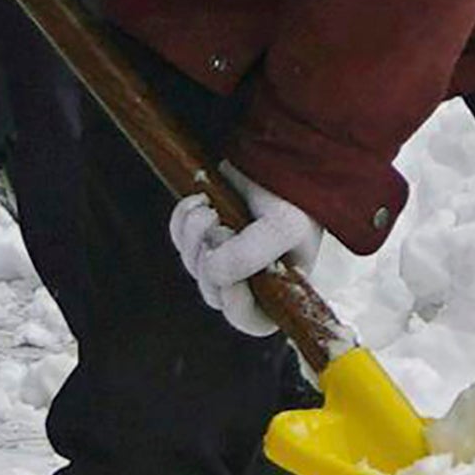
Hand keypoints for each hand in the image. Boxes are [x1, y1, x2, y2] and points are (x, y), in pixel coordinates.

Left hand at [168, 184, 322, 339]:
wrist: (283, 153)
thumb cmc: (295, 195)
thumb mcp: (283, 228)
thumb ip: (248, 258)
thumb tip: (211, 273)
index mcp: (281, 284)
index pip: (253, 320)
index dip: (236, 307)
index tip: (230, 282)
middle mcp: (254, 274)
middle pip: (214, 292)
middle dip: (210, 261)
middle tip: (221, 226)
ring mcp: (228, 253)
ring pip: (193, 265)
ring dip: (193, 236)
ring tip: (209, 209)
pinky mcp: (207, 232)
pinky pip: (179, 241)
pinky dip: (182, 222)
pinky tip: (198, 201)